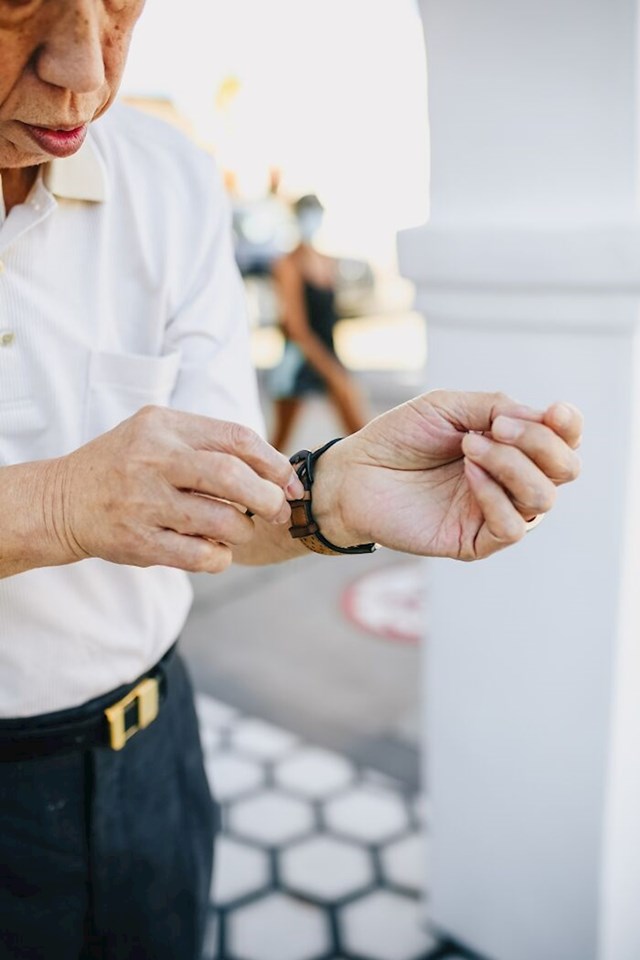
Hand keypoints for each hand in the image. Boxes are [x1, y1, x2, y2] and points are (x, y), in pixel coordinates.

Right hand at [49, 406, 303, 572]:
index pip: (236, 438)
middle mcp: (153, 459)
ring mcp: (143, 502)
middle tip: (277, 511)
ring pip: (221, 521)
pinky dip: (219, 557)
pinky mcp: (137, 541)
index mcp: (164, 426)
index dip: (273, 463)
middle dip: (267, 499)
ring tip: (238, 530)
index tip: (289, 483)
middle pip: (232, 477)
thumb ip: (209, 443)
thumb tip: (275, 472)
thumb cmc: (127, 465)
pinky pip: (199, 556)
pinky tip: (216, 551)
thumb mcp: (158, 434)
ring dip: (242, 531)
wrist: (62, 500)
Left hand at [313, 391, 581, 559]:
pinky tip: (468, 475)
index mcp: (511, 447)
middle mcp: (512, 481)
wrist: (355, 473)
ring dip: (512, 465)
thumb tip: (542, 418)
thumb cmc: (399, 437)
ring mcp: (495, 512)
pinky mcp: (475, 541)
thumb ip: (495, 407)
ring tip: (470, 447)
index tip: (554, 411)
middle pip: (566, 470)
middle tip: (496, 427)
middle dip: (541, 443)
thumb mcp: (448, 407)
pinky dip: (495, 495)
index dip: (569, 426)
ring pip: (543, 499)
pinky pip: (513, 527)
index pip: (563, 441)